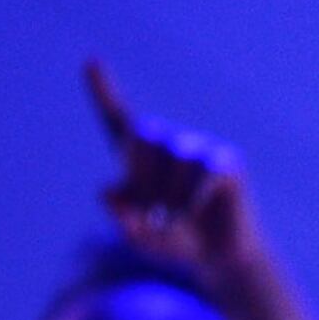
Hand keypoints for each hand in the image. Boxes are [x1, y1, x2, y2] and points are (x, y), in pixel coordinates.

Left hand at [83, 59, 264, 300]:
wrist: (222, 258)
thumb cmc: (178, 242)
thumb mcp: (140, 237)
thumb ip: (120, 218)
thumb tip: (106, 194)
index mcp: (142, 155)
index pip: (118, 117)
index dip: (103, 90)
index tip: (90, 60)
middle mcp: (171, 142)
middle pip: (145, 134)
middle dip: (140, 174)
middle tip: (148, 210)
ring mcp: (202, 149)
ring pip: (175, 156)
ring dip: (167, 194)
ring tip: (170, 219)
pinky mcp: (228, 162)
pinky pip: (202, 173)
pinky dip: (189, 199)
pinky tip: (188, 215)